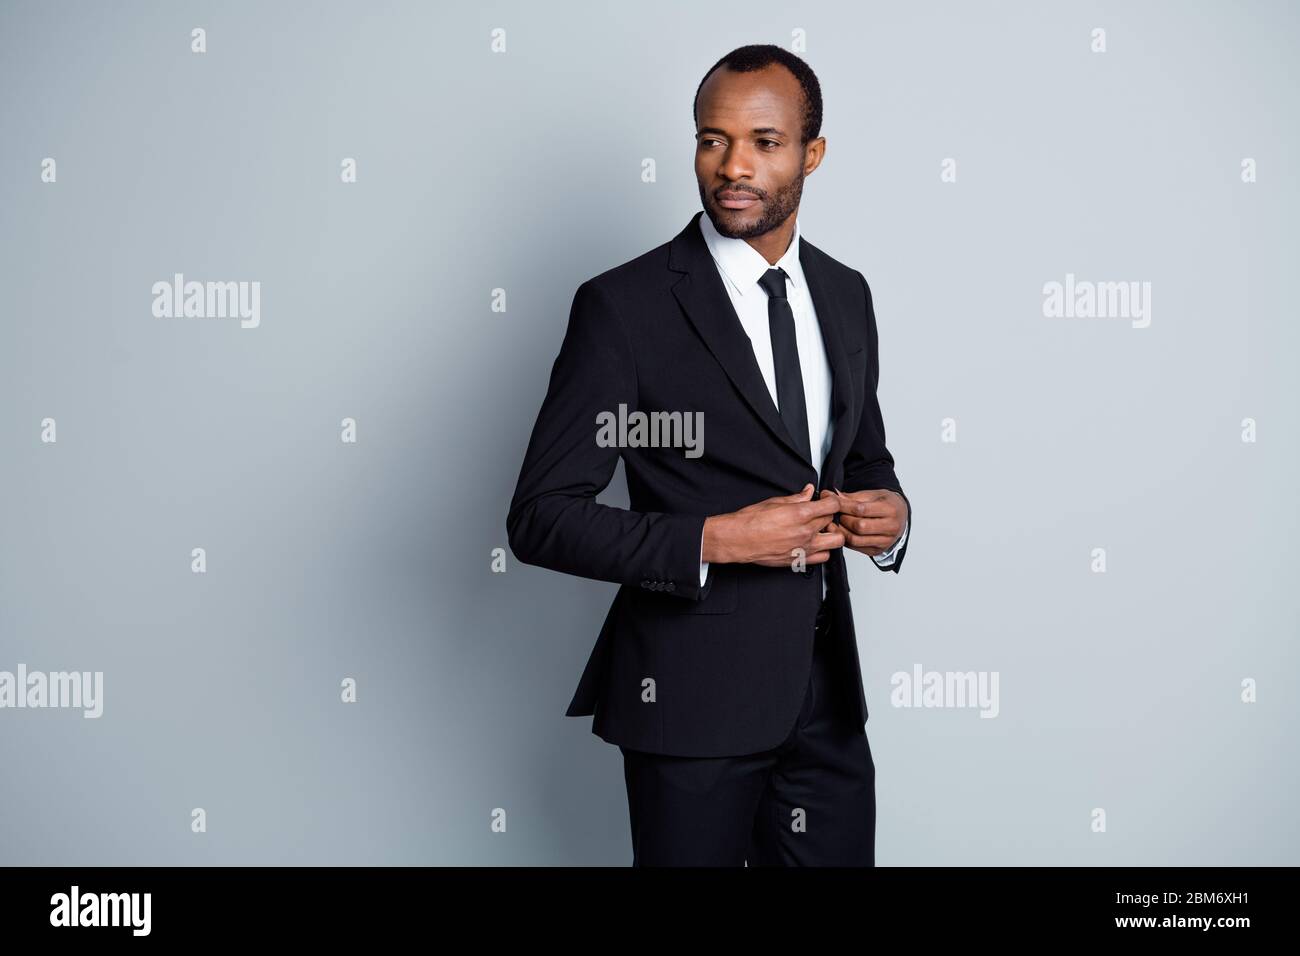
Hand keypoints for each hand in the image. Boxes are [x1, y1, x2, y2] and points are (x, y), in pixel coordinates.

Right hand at [702, 484, 845, 567]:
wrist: (738, 540)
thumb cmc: (750, 521)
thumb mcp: (774, 502)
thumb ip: (796, 497)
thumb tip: (808, 491)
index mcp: (800, 514)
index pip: (832, 505)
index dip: (831, 499)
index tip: (826, 499)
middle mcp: (805, 532)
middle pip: (832, 520)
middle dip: (828, 514)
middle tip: (820, 513)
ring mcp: (803, 548)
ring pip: (835, 541)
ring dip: (831, 533)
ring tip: (820, 530)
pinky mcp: (799, 560)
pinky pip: (823, 557)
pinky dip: (822, 550)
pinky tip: (813, 543)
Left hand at [831, 487, 906, 557]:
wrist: (900, 516)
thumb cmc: (886, 504)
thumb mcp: (872, 495)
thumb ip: (851, 497)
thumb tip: (830, 495)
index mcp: (890, 509)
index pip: (861, 509)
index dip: (843, 506)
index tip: (831, 501)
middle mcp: (890, 527)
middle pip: (859, 526)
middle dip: (843, 519)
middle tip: (835, 513)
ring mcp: (885, 541)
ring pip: (856, 540)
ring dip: (841, 531)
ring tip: (836, 522)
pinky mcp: (878, 551)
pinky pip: (856, 547)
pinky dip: (845, 539)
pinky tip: (842, 531)